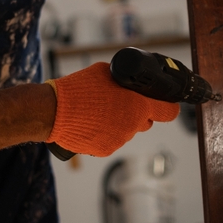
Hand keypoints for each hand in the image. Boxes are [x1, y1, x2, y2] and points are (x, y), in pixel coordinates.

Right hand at [46, 63, 178, 156]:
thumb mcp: (105, 72)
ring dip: (118, 123)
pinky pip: (111, 140)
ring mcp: (119, 140)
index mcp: (138, 105)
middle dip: (138, 114)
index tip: (165, 105)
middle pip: (146, 122)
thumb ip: (123, 80)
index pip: (168, 111)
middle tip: (119, 104)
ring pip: (127, 131)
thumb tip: (128, 81)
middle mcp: (132, 125)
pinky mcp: (105, 150)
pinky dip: (104, 134)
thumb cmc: (78, 89)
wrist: (54, 111)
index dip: (168, 107)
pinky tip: (91, 124)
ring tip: (97, 112)